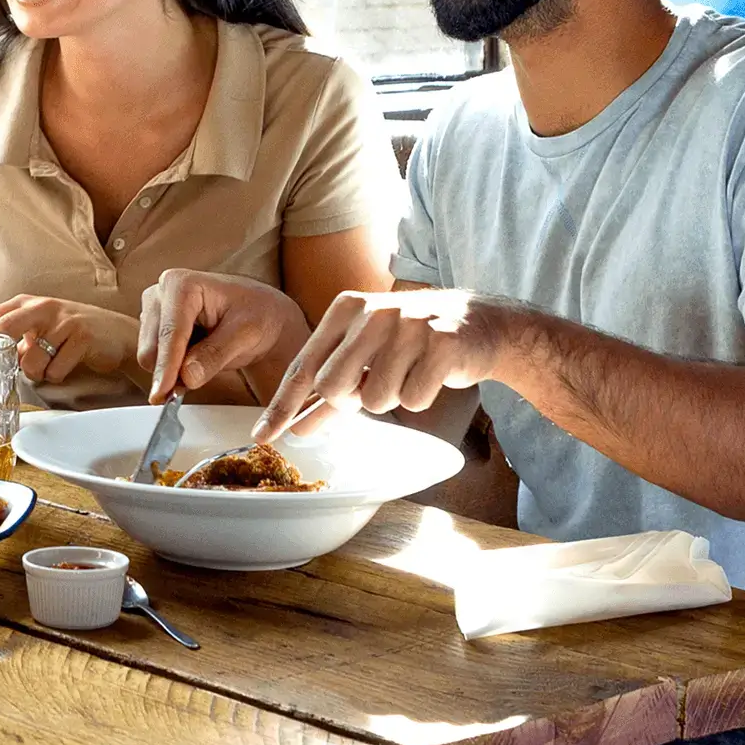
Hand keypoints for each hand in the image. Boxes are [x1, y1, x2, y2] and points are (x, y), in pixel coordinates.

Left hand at [0, 295, 137, 385]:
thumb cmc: (69, 332)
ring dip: (37, 373)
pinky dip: (57, 375)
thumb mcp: (36, 327)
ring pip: (31, 362)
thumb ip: (10, 336)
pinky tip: (66, 365)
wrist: (116, 333)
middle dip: (1, 355)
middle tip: (6, 368)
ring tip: (50, 365)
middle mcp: (41, 307)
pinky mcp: (82, 336)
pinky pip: (55, 371)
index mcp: (24, 304)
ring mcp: (63, 321)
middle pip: (3, 328)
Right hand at [137, 270, 308, 401]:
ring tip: (207, 362)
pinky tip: (196, 362)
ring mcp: (155, 310)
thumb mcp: (246, 333)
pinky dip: (173, 371)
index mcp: (181, 284)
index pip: (170, 333)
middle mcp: (161, 293)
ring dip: (173, 371)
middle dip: (171, 371)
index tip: (162, 393)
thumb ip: (216, 355)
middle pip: (151, 348)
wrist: (262, 314)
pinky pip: (154, 361)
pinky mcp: (154, 328)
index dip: (166, 365)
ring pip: (149, 357)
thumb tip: (187, 377)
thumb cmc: (258, 315)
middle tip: (202, 377)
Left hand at [253, 288, 516, 442]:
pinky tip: (434, 373)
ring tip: (411, 370)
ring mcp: (409, 325)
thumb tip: (295, 425)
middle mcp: (374, 312)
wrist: (481, 321)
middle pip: (333, 387)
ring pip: (376, 400)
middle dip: (352, 400)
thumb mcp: (367, 353)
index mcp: (347, 308)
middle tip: (376, 383)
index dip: (283, 405)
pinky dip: (421, 398)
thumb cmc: (414, 339)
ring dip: (393, 398)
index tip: (264, 436)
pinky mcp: (442, 344)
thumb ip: (331, 388)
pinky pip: (413, 400)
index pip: (306, 365)